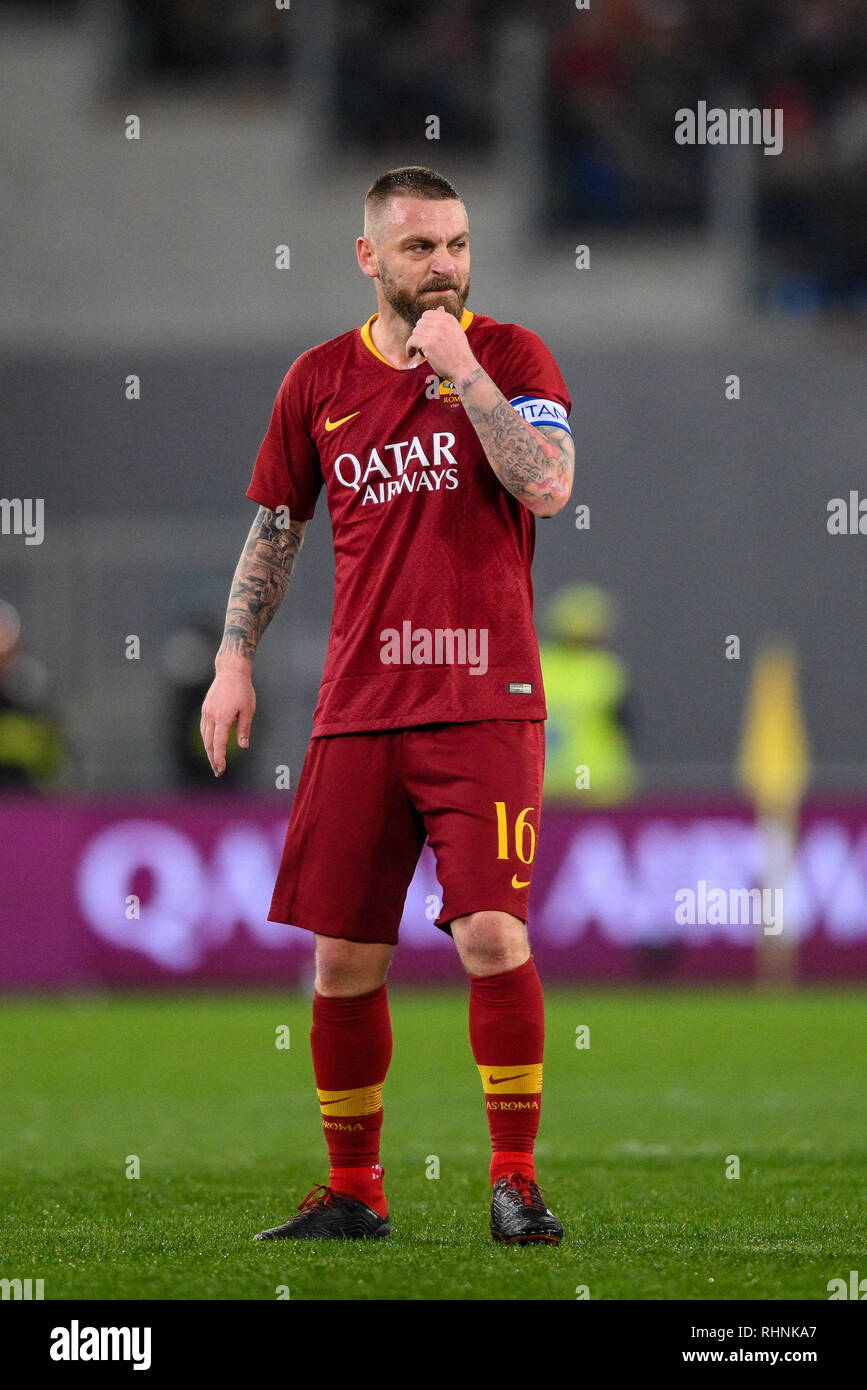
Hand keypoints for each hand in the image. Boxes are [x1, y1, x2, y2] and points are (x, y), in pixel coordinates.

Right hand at [200, 658, 255, 776]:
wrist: (230, 671)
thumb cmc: (243, 690)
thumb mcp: (249, 710)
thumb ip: (244, 729)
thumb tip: (243, 746)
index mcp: (223, 718)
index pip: (219, 744)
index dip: (219, 758)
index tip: (221, 769)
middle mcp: (212, 716)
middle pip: (209, 743)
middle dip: (213, 759)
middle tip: (218, 772)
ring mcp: (206, 712)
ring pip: (205, 737)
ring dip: (209, 751)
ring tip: (214, 761)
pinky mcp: (205, 708)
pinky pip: (204, 728)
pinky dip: (207, 739)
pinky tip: (211, 744)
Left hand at [406, 306, 476, 381]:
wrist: (464, 369)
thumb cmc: (459, 354)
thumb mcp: (455, 332)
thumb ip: (445, 321)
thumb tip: (440, 308)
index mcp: (449, 318)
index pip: (427, 315)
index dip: (424, 326)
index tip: (426, 337)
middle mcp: (442, 323)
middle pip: (419, 323)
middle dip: (420, 335)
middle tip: (426, 347)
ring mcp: (435, 333)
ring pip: (415, 332)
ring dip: (416, 343)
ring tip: (424, 352)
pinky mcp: (428, 343)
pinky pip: (411, 341)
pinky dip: (409, 348)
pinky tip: (411, 354)